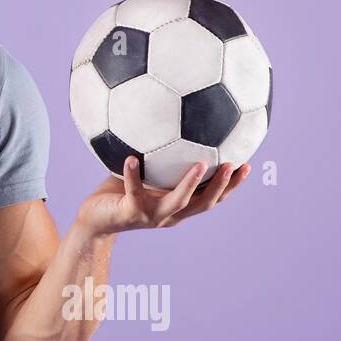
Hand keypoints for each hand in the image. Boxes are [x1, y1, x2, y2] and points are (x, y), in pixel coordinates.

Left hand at [75, 156, 249, 236]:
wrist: (94, 220)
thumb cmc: (118, 193)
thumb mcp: (143, 174)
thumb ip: (157, 157)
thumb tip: (168, 120)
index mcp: (178, 205)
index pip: (211, 197)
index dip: (231, 185)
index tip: (247, 165)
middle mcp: (170, 214)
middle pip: (204, 203)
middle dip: (222, 186)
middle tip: (235, 165)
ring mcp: (152, 215)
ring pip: (178, 202)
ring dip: (190, 183)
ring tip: (198, 164)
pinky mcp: (130, 213)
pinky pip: (133, 191)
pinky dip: (132, 174)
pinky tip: (131, 158)